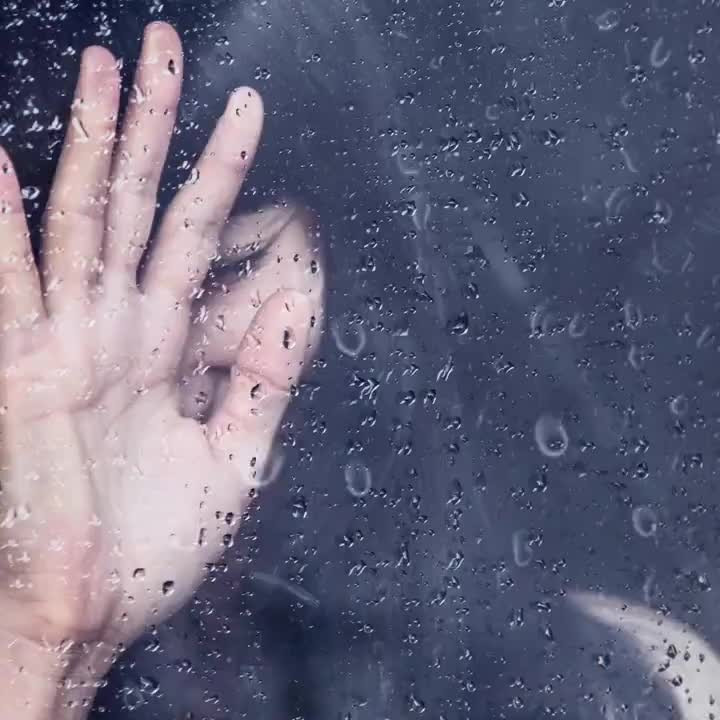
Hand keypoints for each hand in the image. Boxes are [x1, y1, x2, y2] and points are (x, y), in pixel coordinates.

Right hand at [0, 21, 322, 715]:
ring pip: (85, 220)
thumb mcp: (236, 456)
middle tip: (168, 47)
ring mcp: (69, 342)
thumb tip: (298, 298)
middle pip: (139, 203)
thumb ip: (266, 378)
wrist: (98, 612)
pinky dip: (3, 225)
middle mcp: (117, 329)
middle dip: (155, 126)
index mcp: (167, 345)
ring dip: (94, 145)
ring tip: (108, 68)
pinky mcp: (27, 372)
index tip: (246, 113)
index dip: (220, 173)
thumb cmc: (158, 544)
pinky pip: (14, 284)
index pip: (197, 235)